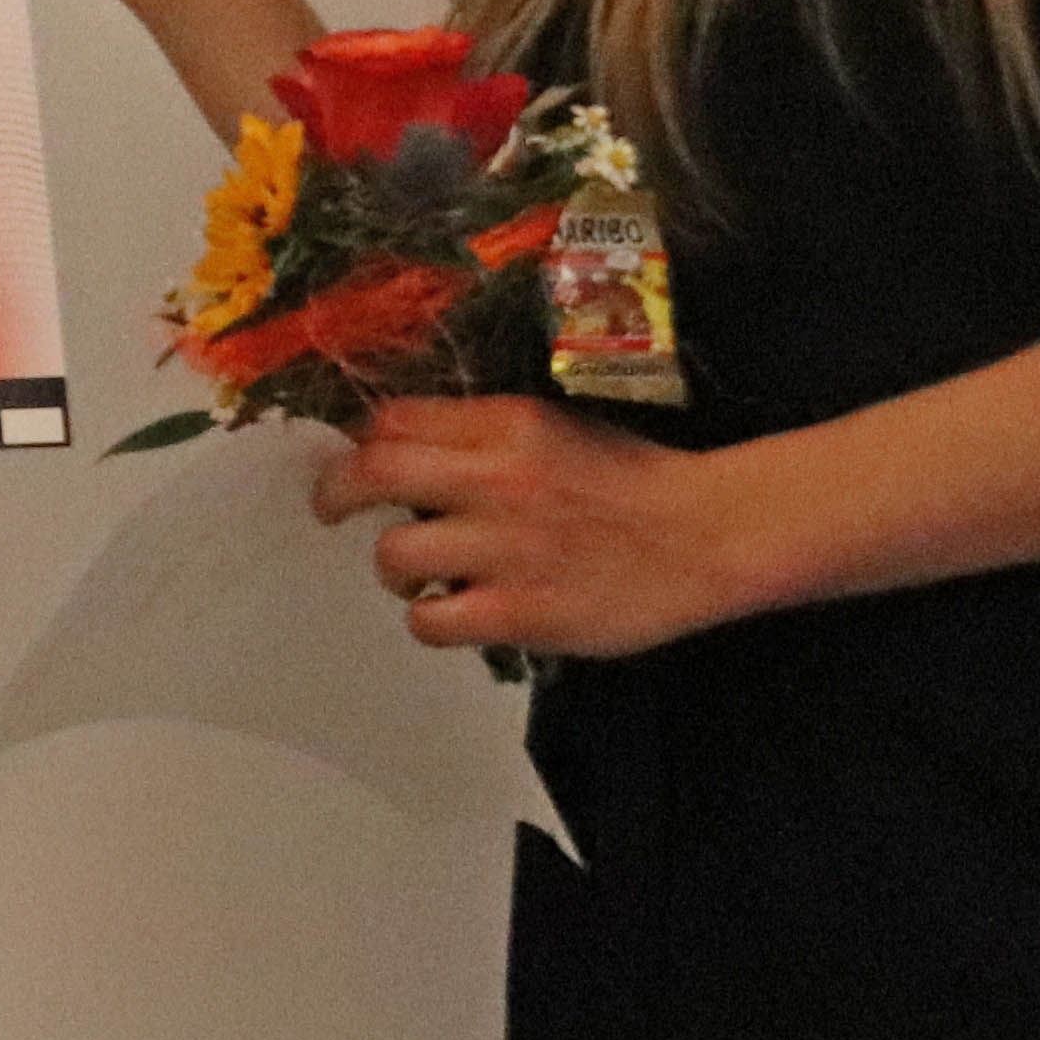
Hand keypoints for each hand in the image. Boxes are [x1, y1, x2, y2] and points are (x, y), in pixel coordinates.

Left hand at [313, 396, 756, 660]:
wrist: (706, 535)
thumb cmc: (630, 481)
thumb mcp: (554, 430)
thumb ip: (482, 437)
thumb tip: (403, 449)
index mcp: (505, 424)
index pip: (394, 419)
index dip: (362, 443)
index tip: (358, 463)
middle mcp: (496, 478)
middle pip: (371, 474)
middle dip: (336, 494)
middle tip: (332, 511)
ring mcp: (505, 548)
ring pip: (392, 554)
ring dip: (393, 567)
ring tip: (420, 573)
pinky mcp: (519, 612)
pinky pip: (430, 620)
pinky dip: (431, 619)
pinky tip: (456, 612)